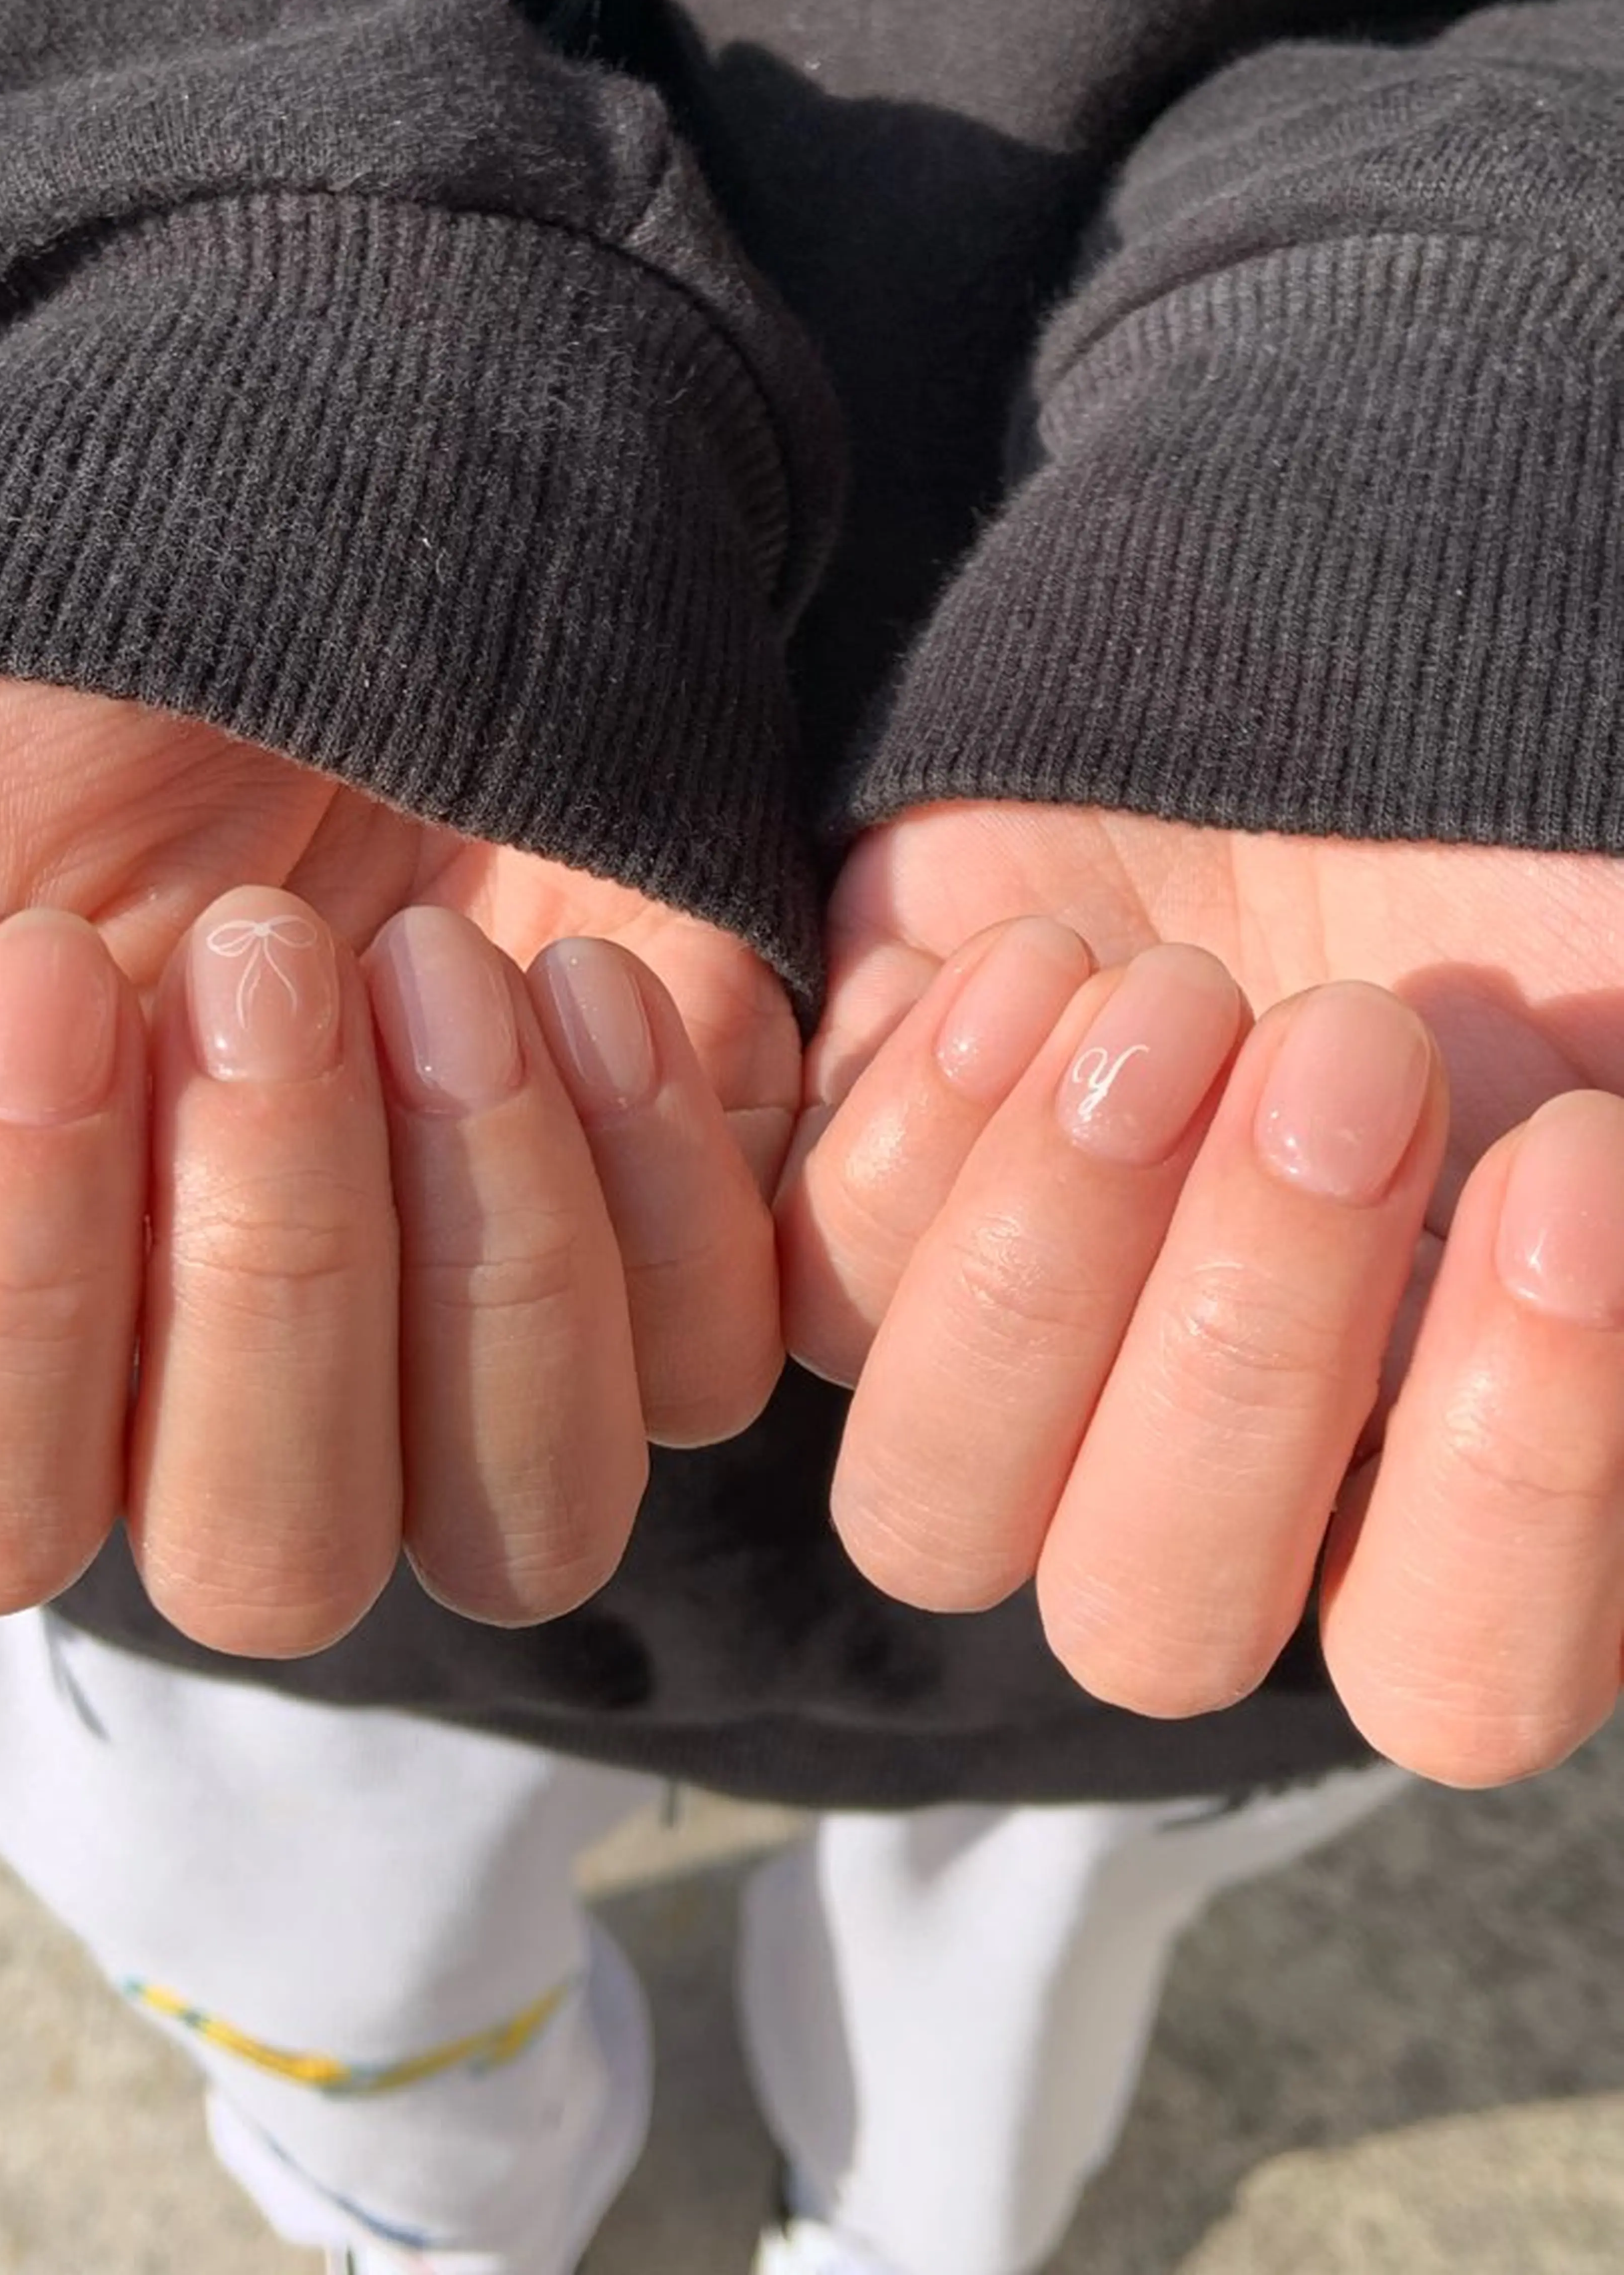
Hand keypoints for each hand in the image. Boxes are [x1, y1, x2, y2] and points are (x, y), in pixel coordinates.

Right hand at [0, 671, 791, 1650]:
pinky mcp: (663, 1252)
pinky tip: (579, 969)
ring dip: (482, 1248)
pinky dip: (658, 1176)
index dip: (13, 1282)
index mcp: (10, 1344)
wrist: (300, 539)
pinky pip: (710, 1359)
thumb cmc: (37, 723)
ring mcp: (472, 1349)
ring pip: (523, 1518)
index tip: (43, 975)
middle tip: (263, 959)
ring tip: (433, 964)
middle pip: (274, 1564)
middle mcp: (242, 1403)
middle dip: (270, 1267)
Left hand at [782, 800, 1623, 1784]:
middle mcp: (1215, 1476)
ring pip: (930, 1511)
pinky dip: (915, 1134)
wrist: (1328, 679)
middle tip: (1345, 1057)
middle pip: (1149, 1624)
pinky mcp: (870, 1230)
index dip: (1514, 1480)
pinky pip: (808, 1293)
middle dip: (1242, 1345)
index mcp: (1438, 1487)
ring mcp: (1022, 1371)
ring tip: (1167, 1005)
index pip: (1454, 1677)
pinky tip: (1039, 959)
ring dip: (1043, 1263)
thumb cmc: (1536, 868)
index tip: (1571, 1161)